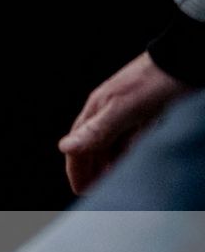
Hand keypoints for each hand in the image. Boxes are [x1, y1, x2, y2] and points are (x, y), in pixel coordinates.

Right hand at [58, 51, 191, 193]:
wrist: (187, 58)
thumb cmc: (159, 81)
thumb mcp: (127, 108)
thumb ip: (98, 130)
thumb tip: (65, 148)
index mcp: (96, 111)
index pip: (77, 147)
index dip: (78, 170)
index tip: (82, 191)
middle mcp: (107, 112)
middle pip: (92, 148)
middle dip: (92, 170)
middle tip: (99, 192)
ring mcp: (125, 112)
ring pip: (111, 145)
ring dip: (110, 164)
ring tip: (115, 182)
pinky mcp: (143, 112)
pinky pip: (129, 139)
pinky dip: (127, 153)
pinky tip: (133, 161)